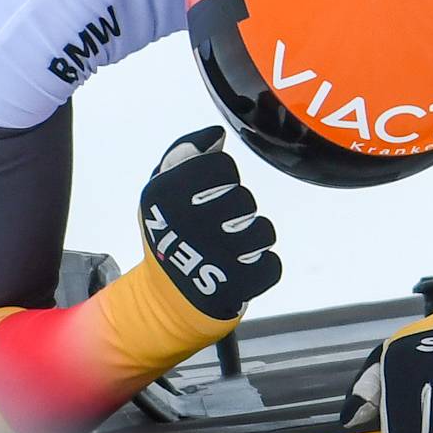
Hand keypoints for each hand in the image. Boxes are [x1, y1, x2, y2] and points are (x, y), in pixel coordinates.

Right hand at [138, 127, 280, 319]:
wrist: (166, 297)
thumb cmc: (169, 234)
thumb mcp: (160, 190)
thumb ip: (183, 154)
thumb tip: (216, 135)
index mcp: (167, 197)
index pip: (222, 167)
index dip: (219, 178)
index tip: (205, 193)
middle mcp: (191, 226)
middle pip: (244, 200)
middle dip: (236, 210)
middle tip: (216, 224)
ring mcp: (216, 259)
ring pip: (263, 232)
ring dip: (251, 240)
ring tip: (228, 249)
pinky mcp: (237, 288)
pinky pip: (271, 266)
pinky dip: (259, 269)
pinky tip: (236, 270)